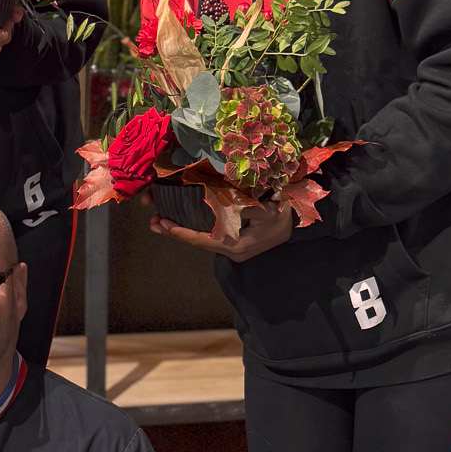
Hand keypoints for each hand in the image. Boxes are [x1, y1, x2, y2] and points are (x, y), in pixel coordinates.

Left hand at [149, 194, 295, 261]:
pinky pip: (207, 236)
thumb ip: (241, 206)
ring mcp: (231, 248)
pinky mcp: (232, 241)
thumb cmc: (283, 213)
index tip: (163, 224)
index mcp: (237, 246)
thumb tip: (218, 201)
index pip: (203, 240)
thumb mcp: (265, 209)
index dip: (181, 232)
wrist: (297, 223)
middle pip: (197, 242)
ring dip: (180, 231)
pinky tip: (179, 221)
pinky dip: (192, 228)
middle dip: (174, 232)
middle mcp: (231, 250)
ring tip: (158, 222)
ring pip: (200, 239)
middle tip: (153, 222)